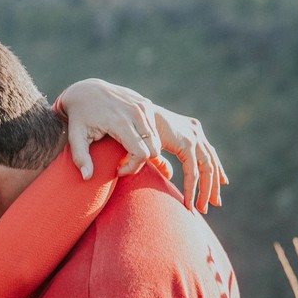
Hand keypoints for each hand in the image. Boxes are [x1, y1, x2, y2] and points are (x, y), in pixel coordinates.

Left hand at [57, 79, 227, 212]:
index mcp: (126, 120)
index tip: (123, 174)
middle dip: (192, 182)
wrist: (91, 90)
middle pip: (173, 151)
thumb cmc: (82, 116)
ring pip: (195, 148)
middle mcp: (148, 116)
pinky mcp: (167, 117)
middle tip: (195, 208)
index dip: (136, 166)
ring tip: (212, 202)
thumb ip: (80, 157)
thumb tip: (87, 178)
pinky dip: (209, 161)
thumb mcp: (76, 134)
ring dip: (208, 176)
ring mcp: (161, 115)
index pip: (143, 150)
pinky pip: (196, 142)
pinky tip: (221, 180)